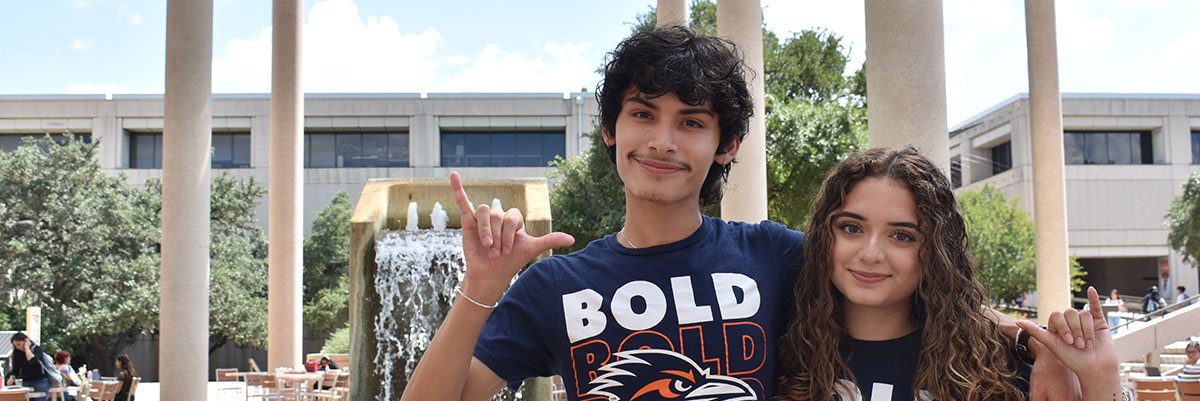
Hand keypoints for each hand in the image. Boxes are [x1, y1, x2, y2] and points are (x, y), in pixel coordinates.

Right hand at [451, 172, 573, 302]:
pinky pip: (463, 201)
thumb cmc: (511, 261)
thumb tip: (573, 238)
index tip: (508, 252)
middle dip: (499, 236)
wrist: (491, 273)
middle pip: (499, 215)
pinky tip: (453, 175)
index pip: (513, 217)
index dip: (510, 234)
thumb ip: (550, 240)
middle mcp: (499, 215)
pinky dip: (458, 188)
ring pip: (485, 212)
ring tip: (487, 246)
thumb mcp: (531, 249)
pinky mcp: (468, 220)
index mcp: (514, 218)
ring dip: (487, 230)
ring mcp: (483, 217)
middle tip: (498, 253)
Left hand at [1018, 287, 1119, 390]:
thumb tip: (1017, 321)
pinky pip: (1095, 306)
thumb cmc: (1073, 359)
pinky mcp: (1099, 322)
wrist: (1095, 368)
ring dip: (1086, 330)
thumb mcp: (1052, 345)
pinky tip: (1091, 289)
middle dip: (1075, 330)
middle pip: (1070, 313)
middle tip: (1078, 345)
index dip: (1063, 327)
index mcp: (1058, 326)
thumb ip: (1036, 332)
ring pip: (1084, 314)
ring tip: (1087, 345)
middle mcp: (1071, 322)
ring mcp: (1085, 321)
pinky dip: (1093, 298)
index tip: (1067, 342)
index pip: (1056, 315)